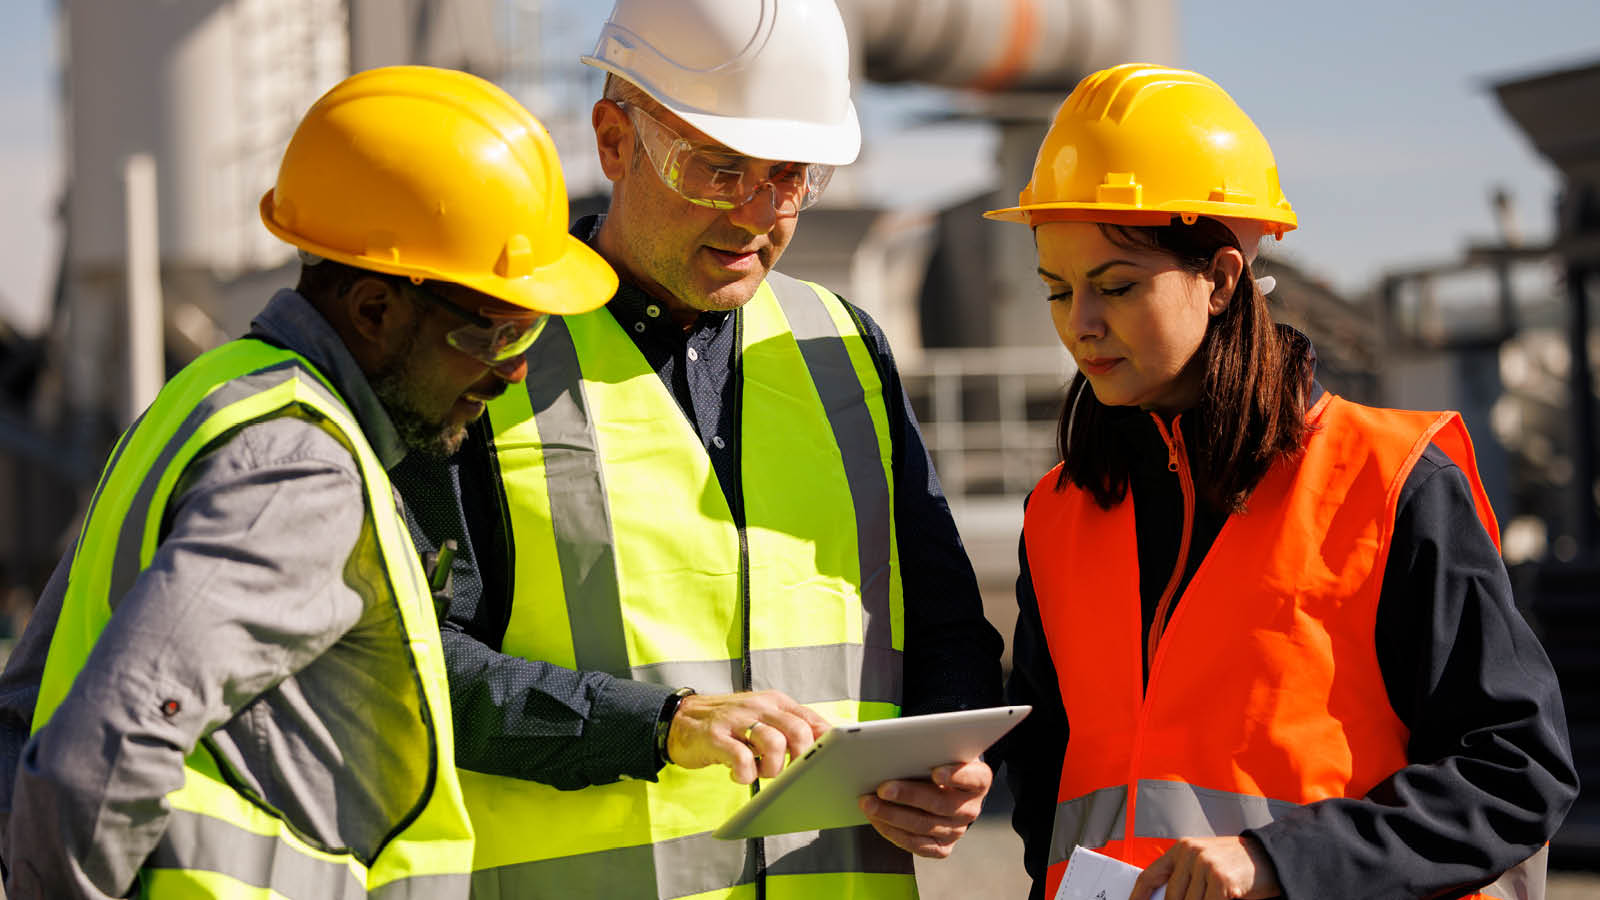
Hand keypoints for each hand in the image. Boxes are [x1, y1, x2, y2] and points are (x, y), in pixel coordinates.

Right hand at [665, 690, 829, 783]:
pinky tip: (738, 774)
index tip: (823, 763)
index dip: (824, 745)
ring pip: (773, 744)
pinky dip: (745, 774)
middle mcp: (759, 707)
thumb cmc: (729, 724)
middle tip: (787, 773)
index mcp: (775, 703)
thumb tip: (823, 745)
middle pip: (797, 732)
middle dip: (799, 760)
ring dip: (772, 768)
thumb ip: (789, 727)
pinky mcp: (715, 737)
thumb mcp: (763, 718)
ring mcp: (736, 720)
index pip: (811, 720)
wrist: (681, 718)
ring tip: (760, 772)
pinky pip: (741, 759)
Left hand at [858, 759, 990, 858]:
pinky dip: (894, 833)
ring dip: (892, 815)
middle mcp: (971, 808)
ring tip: (869, 804)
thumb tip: (896, 752)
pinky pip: (918, 845)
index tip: (936, 772)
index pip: (973, 778)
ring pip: (924, 826)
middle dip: (908, 795)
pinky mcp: (943, 847)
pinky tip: (877, 820)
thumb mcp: (940, 752)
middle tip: (882, 788)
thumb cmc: (938, 763)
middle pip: (940, 804)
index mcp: (979, 780)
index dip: (956, 776)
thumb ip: (928, 752)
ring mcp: (957, 830)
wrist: (944, 790)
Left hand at [1130, 836, 1281, 899]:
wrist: (1271, 858)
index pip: (1150, 875)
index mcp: (1182, 848)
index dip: (1138, 895)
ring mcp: (1205, 865)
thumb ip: (1185, 878)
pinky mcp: (1221, 880)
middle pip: (1170, 897)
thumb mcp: (1204, 864)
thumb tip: (1166, 899)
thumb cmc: (1236, 865)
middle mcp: (1190, 853)